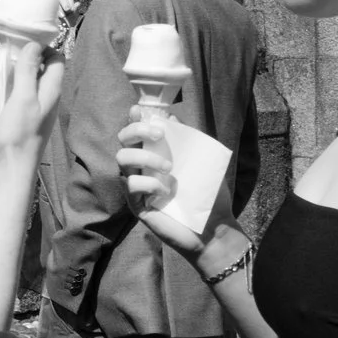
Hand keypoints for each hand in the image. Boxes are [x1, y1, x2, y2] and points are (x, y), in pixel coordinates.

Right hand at [0, 38, 65, 175]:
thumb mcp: (22, 98)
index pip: (54, 58)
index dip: (38, 50)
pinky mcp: (12, 118)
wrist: (11, 169)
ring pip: (5, 87)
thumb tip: (33, 44)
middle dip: (2, 72)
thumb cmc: (20, 135)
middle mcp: (40, 95)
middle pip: (23, 69)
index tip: (16, 48)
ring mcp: (25, 107)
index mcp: (50, 89)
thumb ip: (28, 70)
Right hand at [114, 112, 206, 256]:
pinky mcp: (136, 205)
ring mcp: (136, 187)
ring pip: (122, 159)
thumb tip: (172, 116)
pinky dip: (150, 183)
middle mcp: (142, 169)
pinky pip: (131, 184)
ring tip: (169, 167)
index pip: (137, 133)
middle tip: (159, 134)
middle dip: (136, 130)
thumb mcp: (202, 162)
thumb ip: (187, 141)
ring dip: (145, 156)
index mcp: (155, 157)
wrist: (215, 228)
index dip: (133, 119)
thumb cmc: (209, 196)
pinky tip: (166, 192)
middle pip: (122, 141)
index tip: (139, 109)